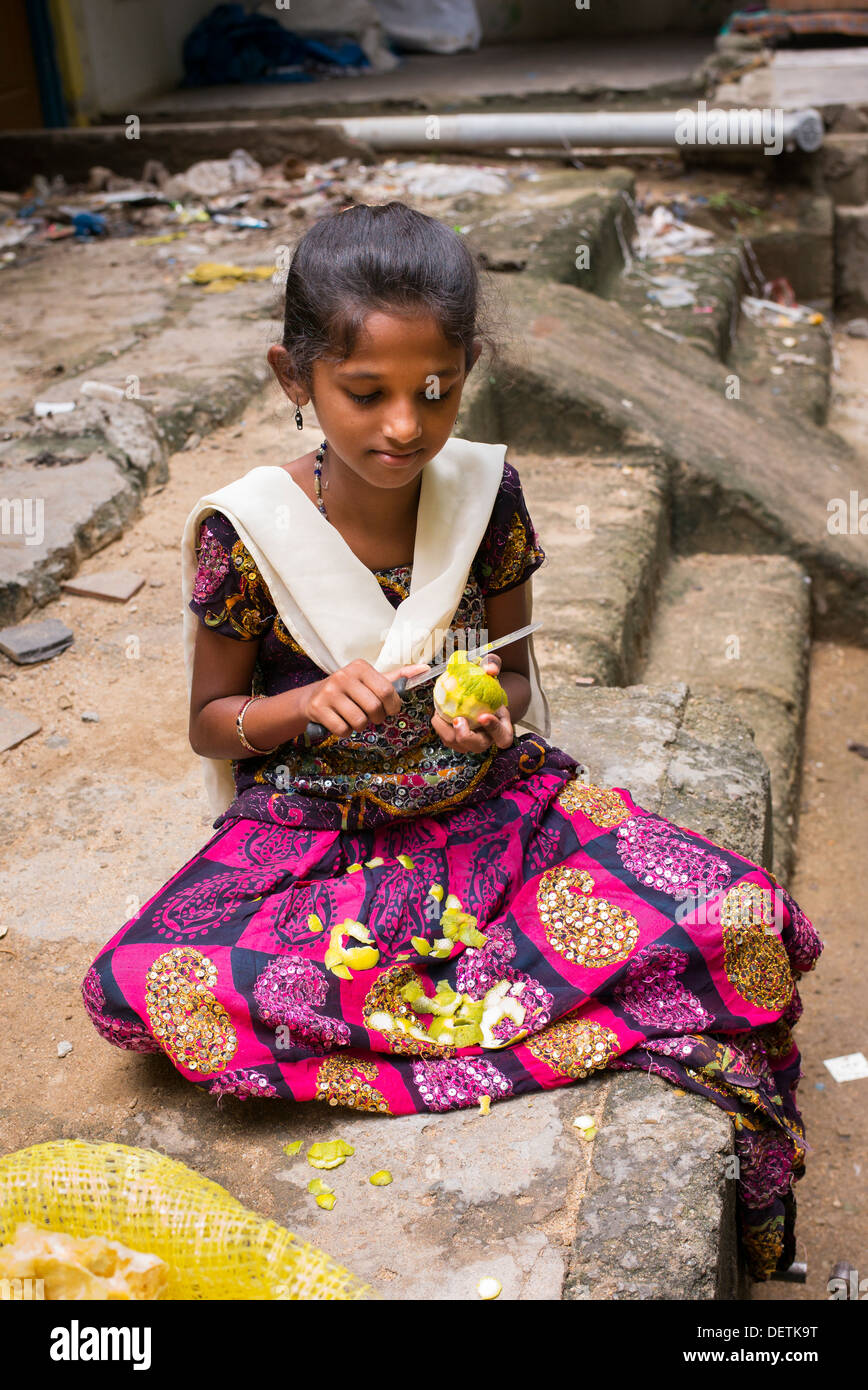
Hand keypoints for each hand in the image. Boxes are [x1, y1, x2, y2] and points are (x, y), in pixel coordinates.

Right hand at [301, 658, 430, 738]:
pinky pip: (342, 729)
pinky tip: (341, 721)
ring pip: (359, 721)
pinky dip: (345, 731)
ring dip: (361, 725)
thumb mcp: (371, 680)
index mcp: (360, 666)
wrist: (314, 698)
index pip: (387, 690)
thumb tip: (425, 669)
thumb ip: (398, 677)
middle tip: (371, 716)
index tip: (389, 710)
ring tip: (355, 717)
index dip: (392, 706)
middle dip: (377, 718)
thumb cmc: (350, 690)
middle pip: (374, 707)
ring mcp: (329, 691)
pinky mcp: (318, 707)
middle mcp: (343, 675)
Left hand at [430, 654, 514, 752]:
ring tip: (440, 713)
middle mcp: (487, 738)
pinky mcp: (457, 741)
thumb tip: (490, 669)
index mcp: (502, 728)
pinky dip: (440, 727)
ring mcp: (471, 742)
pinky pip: (446, 739)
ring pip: (458, 745)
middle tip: (457, 720)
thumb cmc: (487, 683)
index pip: (503, 736)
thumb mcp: (492, 671)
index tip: (483, 716)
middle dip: (465, 736)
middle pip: (478, 746)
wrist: (479, 693)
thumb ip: (493, 666)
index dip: (494, 729)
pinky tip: (437, 712)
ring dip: (447, 731)